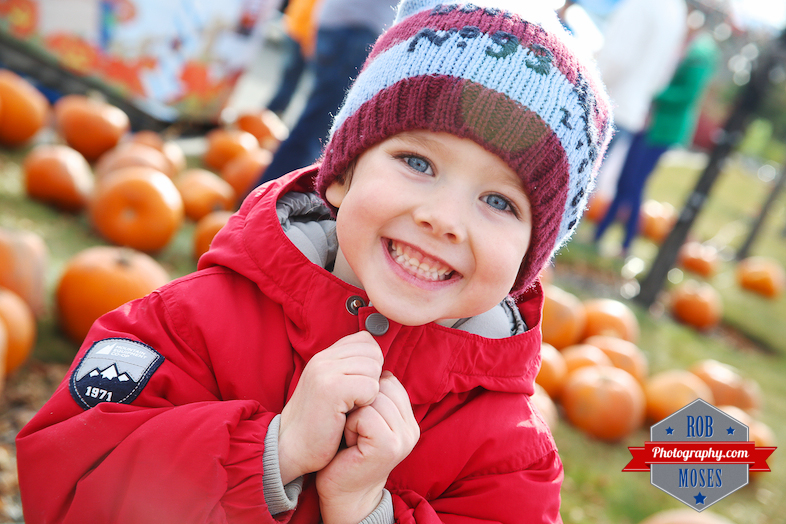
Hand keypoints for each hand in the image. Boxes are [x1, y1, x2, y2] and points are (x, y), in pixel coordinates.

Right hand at [278, 331, 383, 483]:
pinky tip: (349, 414)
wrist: (290, 449)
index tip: (358, 387)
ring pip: (374, 369)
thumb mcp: (332, 388)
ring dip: (370, 392)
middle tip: (355, 400)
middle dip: (373, 377)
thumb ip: (349, 369)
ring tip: (350, 407)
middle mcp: (323, 358)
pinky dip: (366, 404)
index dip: (371, 363)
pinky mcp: (331, 389)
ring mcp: (325, 371)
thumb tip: (380, 359)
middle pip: (373, 353)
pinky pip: (370, 387)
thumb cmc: (318, 424)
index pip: (365, 340)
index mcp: (324, 356)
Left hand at [316, 372, 419, 523]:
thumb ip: (375, 393)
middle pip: (382, 385)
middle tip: (354, 429)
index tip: (360, 419)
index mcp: (408, 418)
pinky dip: (351, 426)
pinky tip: (351, 443)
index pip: (389, 380)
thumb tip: (370, 356)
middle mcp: (412, 428)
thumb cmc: (346, 450)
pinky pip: (365, 415)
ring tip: (353, 436)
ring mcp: (404, 438)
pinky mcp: (390, 446)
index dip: (365, 393)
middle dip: (359, 402)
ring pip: (373, 398)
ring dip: (353, 414)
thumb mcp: (366, 416)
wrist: (341, 490)